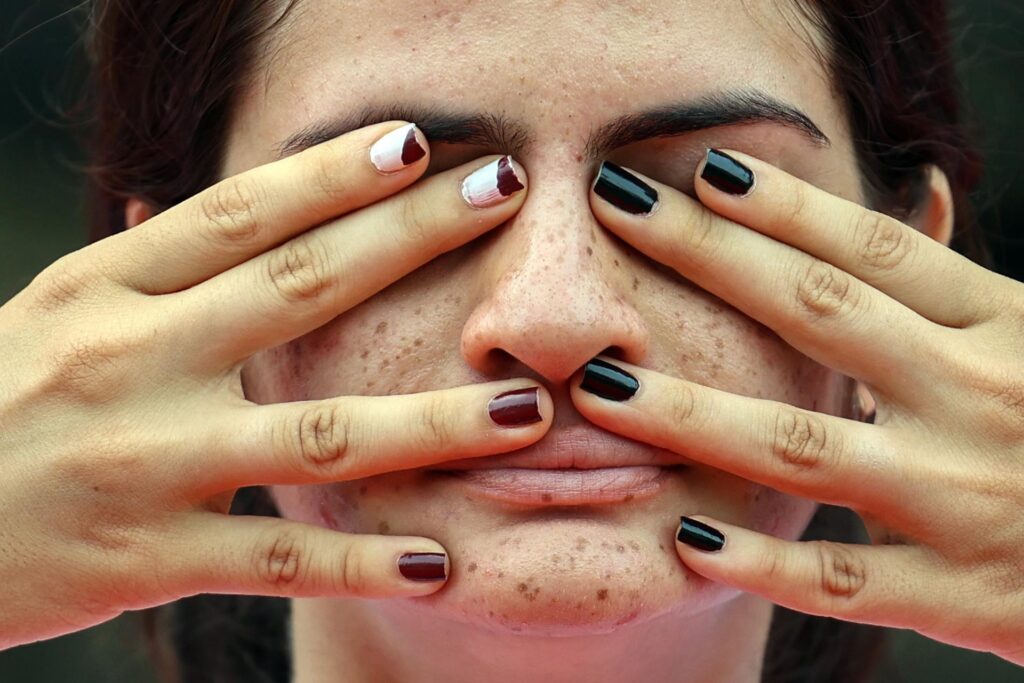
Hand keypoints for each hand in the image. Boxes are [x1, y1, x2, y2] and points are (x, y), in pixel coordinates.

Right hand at [0, 121, 547, 648]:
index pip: (239, 214)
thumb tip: (181, 202)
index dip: (334, 174)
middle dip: (411, 235)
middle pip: (296, 286)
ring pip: (310, 434)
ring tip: (525, 412)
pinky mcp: (148, 558)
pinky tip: (438, 561)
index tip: (421, 144)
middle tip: (507, 191)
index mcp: (104, 289)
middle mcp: (129, 361)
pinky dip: (360, 560)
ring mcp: (145, 462)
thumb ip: (136, 264)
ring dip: (428, 422)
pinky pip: (274, 557)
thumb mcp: (52, 312)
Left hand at [573, 150, 1023, 664]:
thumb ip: (961, 283)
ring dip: (696, 414)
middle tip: (620, 215)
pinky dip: (764, 564)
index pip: (877, 251)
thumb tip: (916, 191)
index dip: (786, 206)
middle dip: (710, 258)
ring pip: (806, 448)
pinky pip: (845, 581)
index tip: (702, 173)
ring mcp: (965, 498)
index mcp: (1007, 328)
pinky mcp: (963, 594)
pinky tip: (691, 540)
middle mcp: (980, 399)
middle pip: (821, 314)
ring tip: (605, 390)